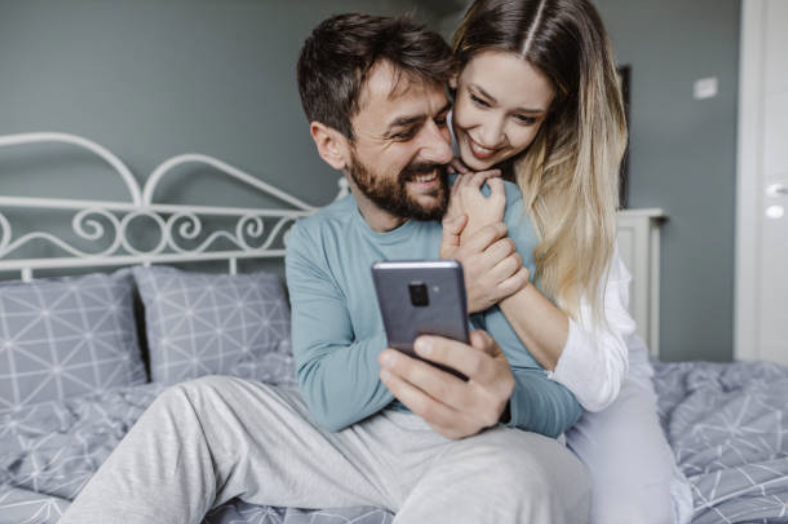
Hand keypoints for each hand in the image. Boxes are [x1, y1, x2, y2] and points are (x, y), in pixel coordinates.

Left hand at [378, 330, 514, 439]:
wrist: (495, 402)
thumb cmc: (487, 367)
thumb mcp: (492, 351)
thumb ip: (481, 341)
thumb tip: (468, 336)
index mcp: (500, 381)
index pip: (473, 364)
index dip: (446, 352)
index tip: (418, 342)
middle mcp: (487, 406)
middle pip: (444, 388)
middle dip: (412, 370)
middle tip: (386, 355)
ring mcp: (470, 423)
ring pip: (429, 407)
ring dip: (401, 387)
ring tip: (384, 369)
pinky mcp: (454, 433)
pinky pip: (425, 416)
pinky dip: (406, 398)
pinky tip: (393, 381)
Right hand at [442, 221, 529, 312]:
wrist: (449, 303)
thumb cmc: (450, 274)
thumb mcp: (445, 251)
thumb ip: (451, 230)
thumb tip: (465, 216)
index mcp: (466, 252)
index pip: (491, 232)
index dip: (500, 227)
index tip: (500, 230)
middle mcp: (478, 265)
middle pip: (506, 245)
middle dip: (508, 242)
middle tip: (505, 246)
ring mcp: (489, 281)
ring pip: (515, 261)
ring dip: (515, 257)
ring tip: (509, 258)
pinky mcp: (497, 294)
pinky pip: (519, 280)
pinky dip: (522, 274)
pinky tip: (516, 271)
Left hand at [449, 170, 505, 243]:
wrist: (476, 242)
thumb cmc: (489, 223)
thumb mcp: (499, 201)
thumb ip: (497, 185)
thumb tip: (492, 179)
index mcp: (468, 190)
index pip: (479, 174)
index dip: (491, 173)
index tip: (498, 174)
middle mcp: (457, 194)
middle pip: (467, 176)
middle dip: (479, 174)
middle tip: (488, 176)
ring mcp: (451, 203)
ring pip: (457, 183)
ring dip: (467, 179)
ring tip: (477, 181)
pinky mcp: (449, 211)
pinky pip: (452, 194)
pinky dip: (459, 188)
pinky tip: (464, 191)